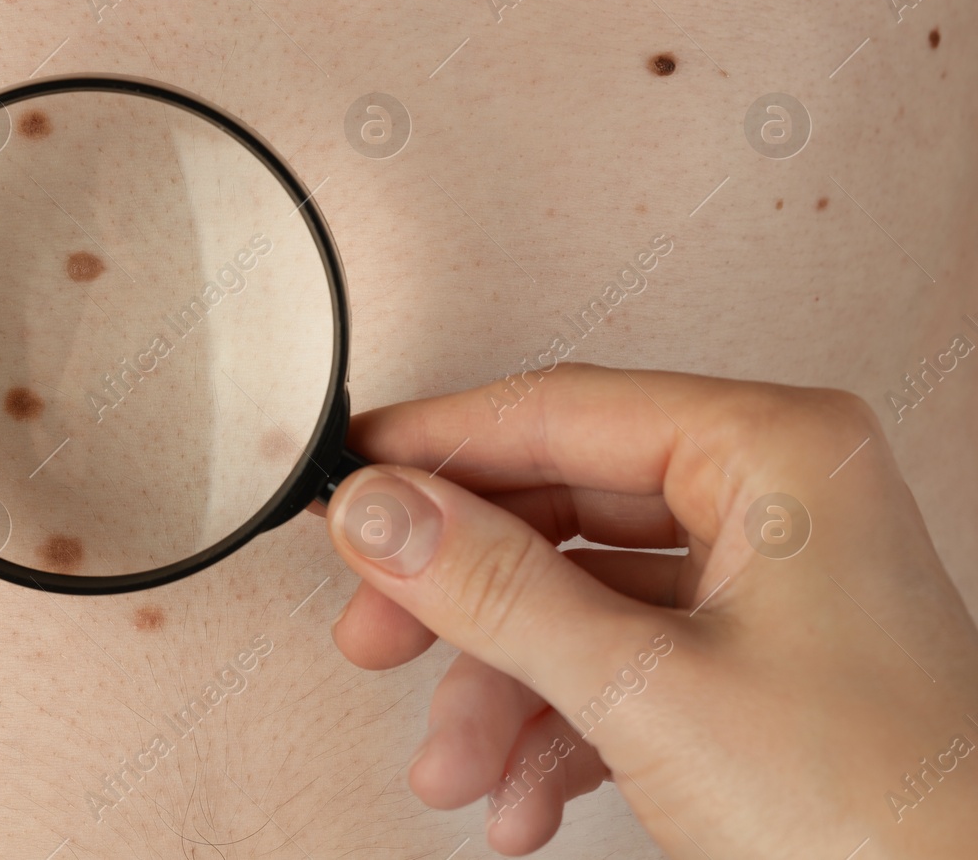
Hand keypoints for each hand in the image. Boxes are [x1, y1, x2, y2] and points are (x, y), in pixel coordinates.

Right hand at [322, 363, 977, 857]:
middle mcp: (773, 499)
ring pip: (578, 600)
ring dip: (500, 690)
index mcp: (774, 453)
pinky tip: (519, 799)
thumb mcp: (646, 689)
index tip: (348, 477)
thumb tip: (382, 509)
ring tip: (453, 769)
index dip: (438, 447)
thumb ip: (496, 588)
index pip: (559, 412)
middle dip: (461, 596)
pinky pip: (618, 663)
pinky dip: (557, 729)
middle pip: (559, 509)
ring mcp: (767, 584)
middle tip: (373, 627)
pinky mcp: (756, 662)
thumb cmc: (881, 818)